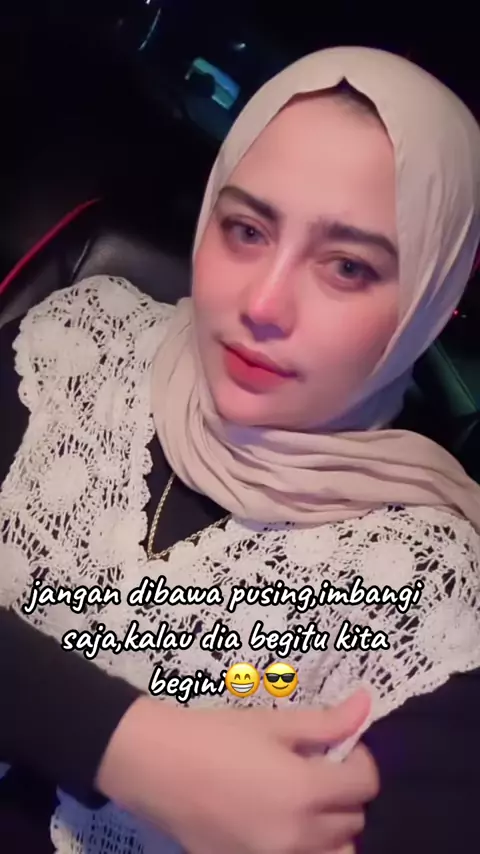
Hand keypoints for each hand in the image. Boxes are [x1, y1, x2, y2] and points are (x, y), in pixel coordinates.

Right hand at [96, 689, 378, 853]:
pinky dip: (302, 848)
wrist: (155, 765)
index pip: (365, 785)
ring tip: (307, 803)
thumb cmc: (214, 735)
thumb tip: (366, 706)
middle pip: (354, 823)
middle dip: (346, 794)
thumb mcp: (272, 723)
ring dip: (331, 831)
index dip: (361, 761)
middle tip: (321, 770)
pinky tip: (279, 820)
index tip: (341, 748)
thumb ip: (325, 722)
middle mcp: (297, 836)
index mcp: (305, 791)